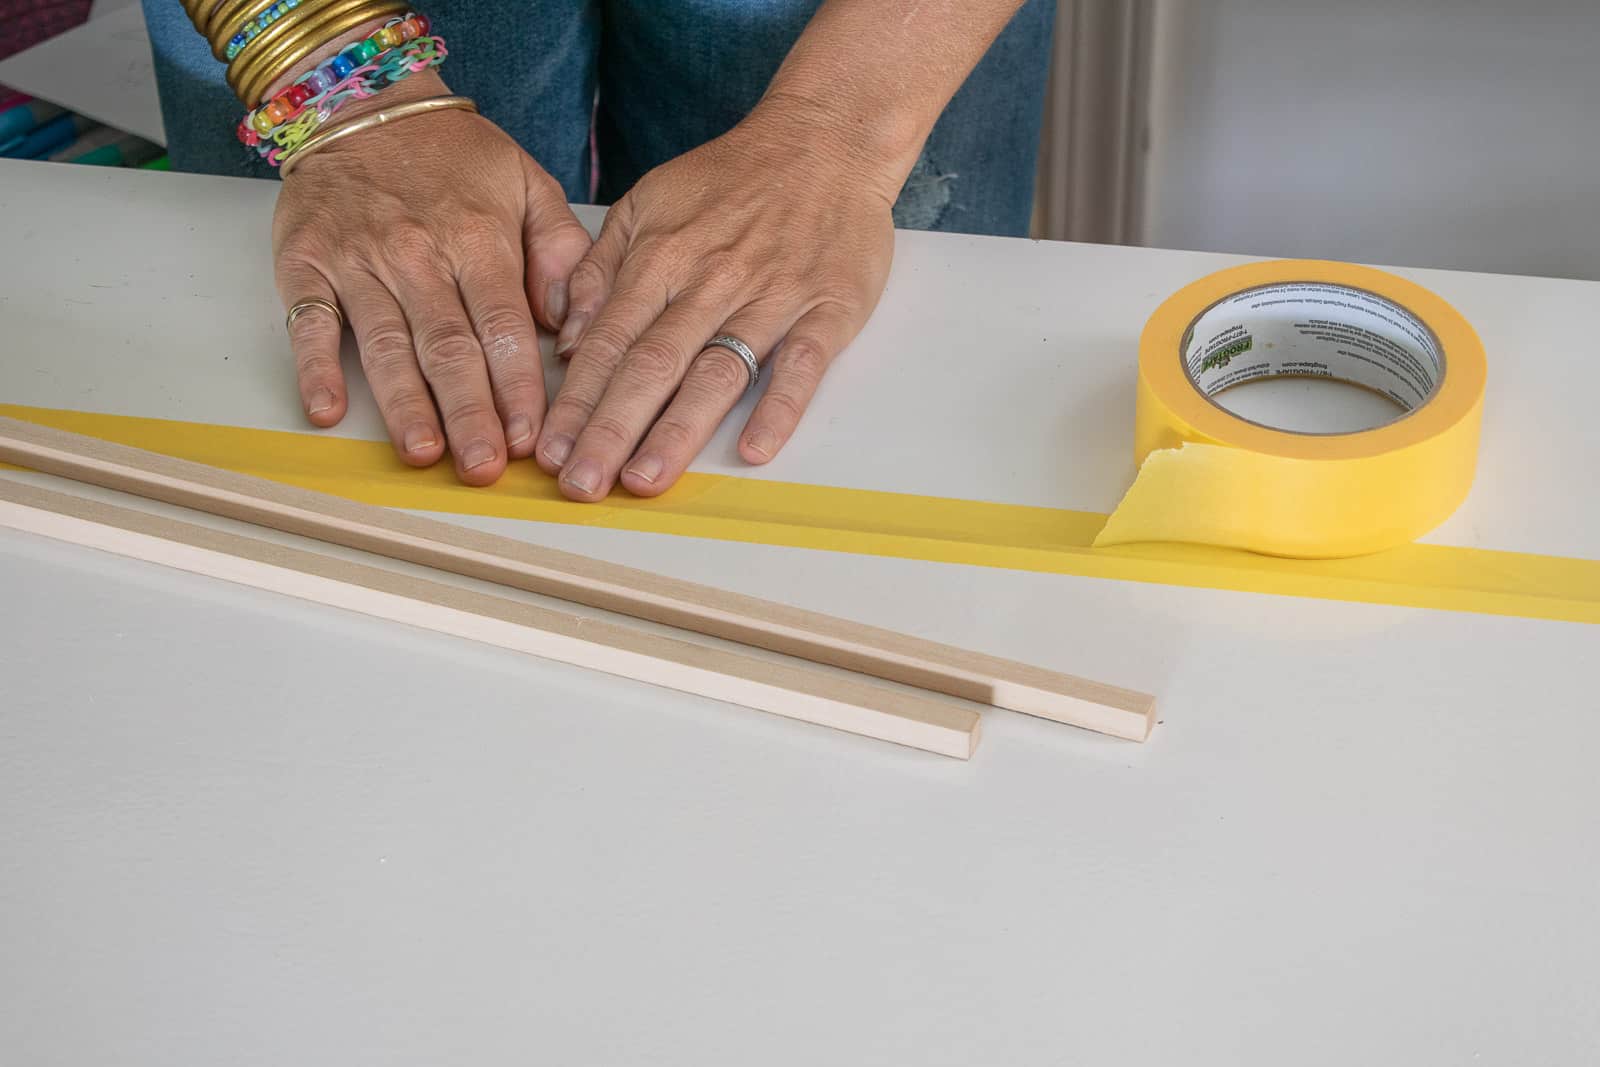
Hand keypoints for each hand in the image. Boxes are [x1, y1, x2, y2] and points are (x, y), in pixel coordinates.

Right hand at [273, 74, 591, 484]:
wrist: (360, 105)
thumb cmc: (453, 157)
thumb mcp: (528, 184)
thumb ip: (562, 251)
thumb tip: (577, 322)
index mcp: (478, 239)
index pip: (504, 326)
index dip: (518, 386)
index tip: (533, 437)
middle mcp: (418, 254)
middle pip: (448, 347)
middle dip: (470, 412)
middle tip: (484, 467)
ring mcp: (358, 261)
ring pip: (386, 344)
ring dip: (404, 404)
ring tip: (424, 453)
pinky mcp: (306, 264)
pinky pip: (308, 321)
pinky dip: (313, 366)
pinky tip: (324, 410)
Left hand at [535, 101, 898, 500]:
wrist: (826, 141)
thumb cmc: (733, 179)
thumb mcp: (650, 202)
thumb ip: (603, 268)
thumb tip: (569, 339)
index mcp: (662, 257)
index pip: (608, 340)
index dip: (575, 400)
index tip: (548, 450)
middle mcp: (711, 281)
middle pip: (651, 365)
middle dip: (609, 429)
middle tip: (580, 484)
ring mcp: (771, 298)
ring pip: (716, 371)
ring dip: (677, 430)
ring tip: (643, 480)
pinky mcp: (828, 310)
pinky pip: (802, 364)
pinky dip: (781, 407)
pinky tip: (755, 450)